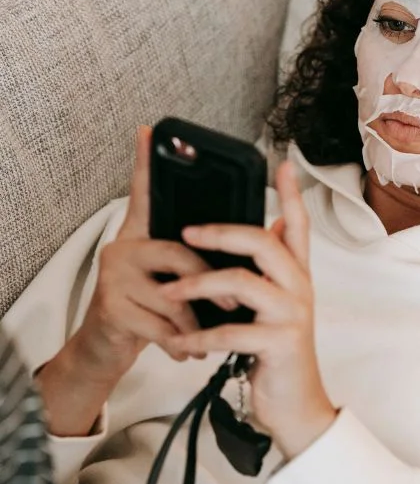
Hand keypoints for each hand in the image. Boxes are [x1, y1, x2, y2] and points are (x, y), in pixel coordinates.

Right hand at [74, 125, 230, 382]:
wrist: (105, 351)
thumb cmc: (147, 311)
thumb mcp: (174, 280)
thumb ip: (198, 257)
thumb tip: (249, 235)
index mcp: (141, 236)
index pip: (145, 195)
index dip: (147, 165)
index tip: (147, 131)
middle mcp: (122, 247)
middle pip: (181, 253)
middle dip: (214, 284)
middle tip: (237, 306)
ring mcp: (113, 276)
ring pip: (175, 295)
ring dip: (198, 323)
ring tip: (207, 338)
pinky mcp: (111, 308)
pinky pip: (162, 324)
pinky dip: (181, 343)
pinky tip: (186, 351)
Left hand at [160, 160, 337, 459]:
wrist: (297, 405)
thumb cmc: (277, 351)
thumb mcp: (275, 304)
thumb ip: (270, 269)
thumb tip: (266, 227)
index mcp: (297, 274)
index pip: (299, 224)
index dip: (291, 194)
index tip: (282, 163)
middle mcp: (300, 287)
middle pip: (264, 242)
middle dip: (221, 232)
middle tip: (186, 231)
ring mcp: (291, 315)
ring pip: (242, 283)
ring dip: (198, 285)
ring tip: (168, 293)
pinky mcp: (278, 344)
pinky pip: (231, 331)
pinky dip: (200, 335)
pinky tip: (180, 339)